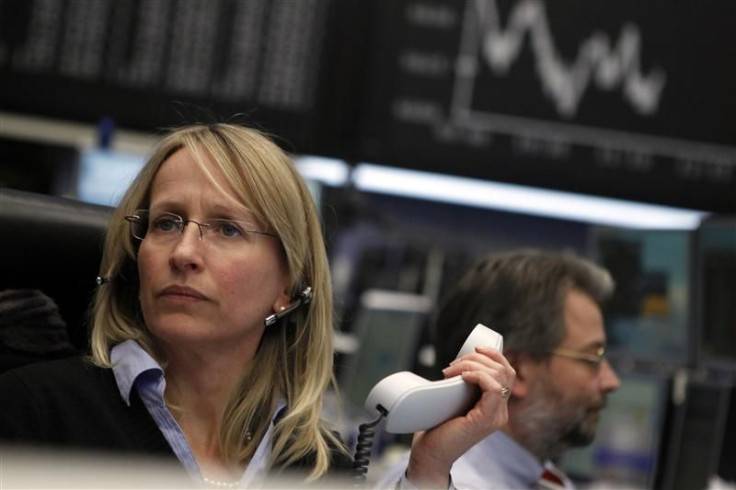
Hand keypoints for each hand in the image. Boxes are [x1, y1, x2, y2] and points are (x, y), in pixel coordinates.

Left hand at [406, 347, 514, 487]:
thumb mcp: (455, 400)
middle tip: (453, 365)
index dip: (494, 355)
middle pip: (504, 370)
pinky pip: (494, 389)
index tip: (475, 349)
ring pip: (499, 376)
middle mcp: (500, 411)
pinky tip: (463, 377)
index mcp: (495, 405)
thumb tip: (460, 363)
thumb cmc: (438, 426)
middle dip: (477, 358)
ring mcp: (495, 416)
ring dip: (473, 365)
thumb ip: (464, 386)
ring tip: (451, 371)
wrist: (430, 453)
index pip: (507, 372)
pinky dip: (478, 376)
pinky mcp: (486, 420)